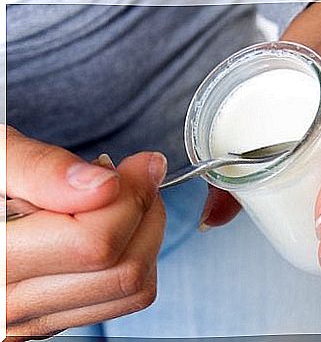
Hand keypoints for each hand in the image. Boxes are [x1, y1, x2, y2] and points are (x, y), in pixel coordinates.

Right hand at [5, 126, 166, 339]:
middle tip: (134, 178)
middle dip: (144, 213)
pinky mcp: (58, 317)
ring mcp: (38, 318)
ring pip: (133, 288)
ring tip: (118, 200)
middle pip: (124, 270)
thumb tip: (105, 186)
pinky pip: (125, 298)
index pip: (93, 243)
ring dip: (144, 234)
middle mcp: (13, 303)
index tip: (140, 165)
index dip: (131, 197)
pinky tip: (110, 225)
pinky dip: (135, 255)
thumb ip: (42, 169)